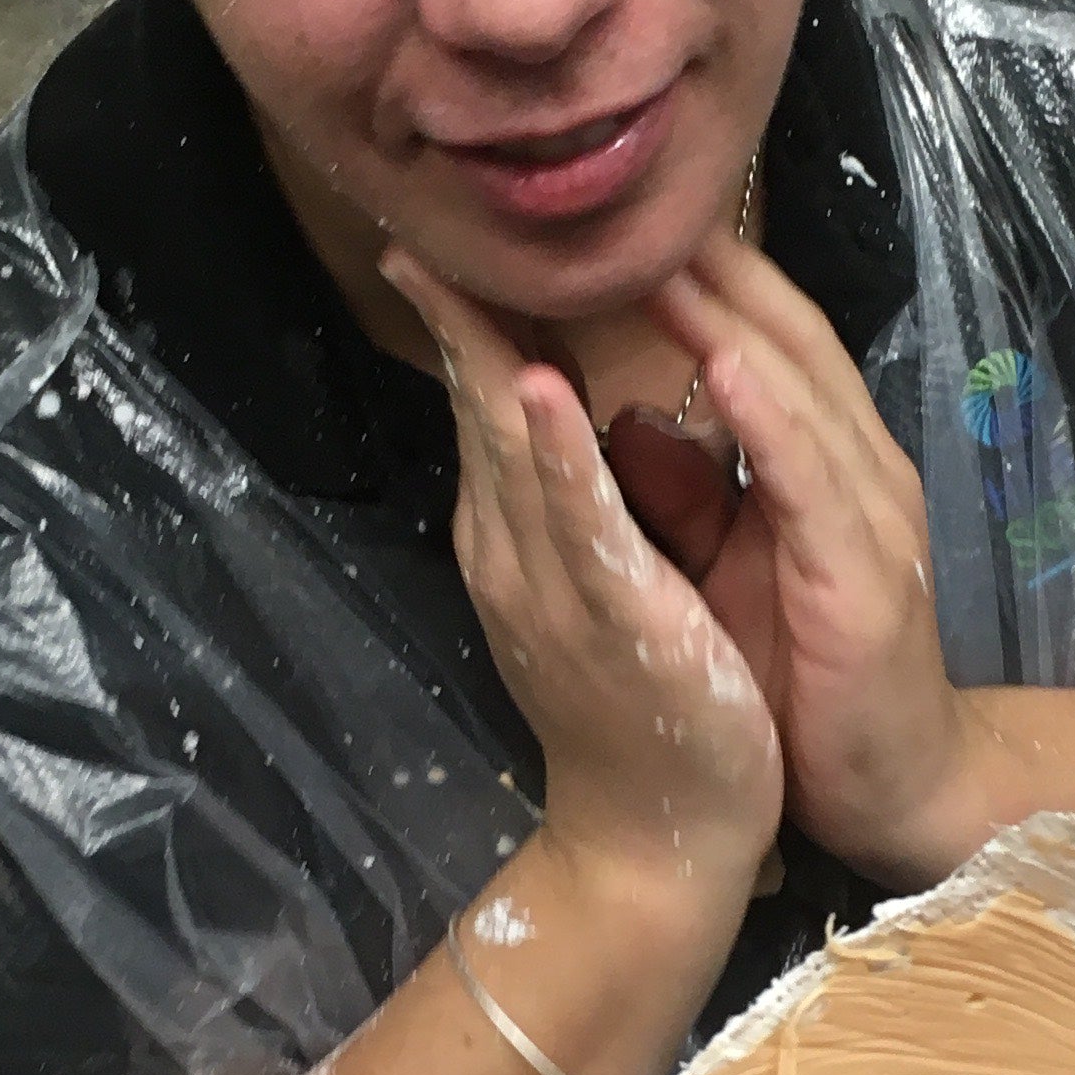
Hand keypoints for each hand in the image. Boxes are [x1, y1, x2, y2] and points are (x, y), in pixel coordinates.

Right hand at [385, 248, 780, 901]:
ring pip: (514, 455)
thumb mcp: (593, 591)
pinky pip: (583, 527)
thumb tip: (549, 427)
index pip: (484, 413)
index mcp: (516, 545)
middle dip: (451, 319)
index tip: (430, 249)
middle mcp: (515, 560)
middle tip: (414, 228)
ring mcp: (555, 591)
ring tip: (453, 276)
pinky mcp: (614, 622)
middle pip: (480, 416)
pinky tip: (544, 389)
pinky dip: (559, 456)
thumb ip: (569, 511)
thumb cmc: (644, 715)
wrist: (660, 846)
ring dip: (488, 361)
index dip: (461, 327)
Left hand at [634, 235, 985, 885]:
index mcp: (826, 462)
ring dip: (731, 311)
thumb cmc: (814, 683)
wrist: (899, 791)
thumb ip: (694, 492)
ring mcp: (871, 517)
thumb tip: (624, 417)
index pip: (761, 338)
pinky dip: (772, 414)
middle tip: (624, 192)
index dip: (699, 271)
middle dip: (711, 262)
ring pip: (801, 387)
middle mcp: (858, 468)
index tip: (618, 212)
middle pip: (786, 335)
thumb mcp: (737, 567)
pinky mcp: (865, 579)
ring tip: (661, 245)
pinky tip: (726, 362)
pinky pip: (814, 480)